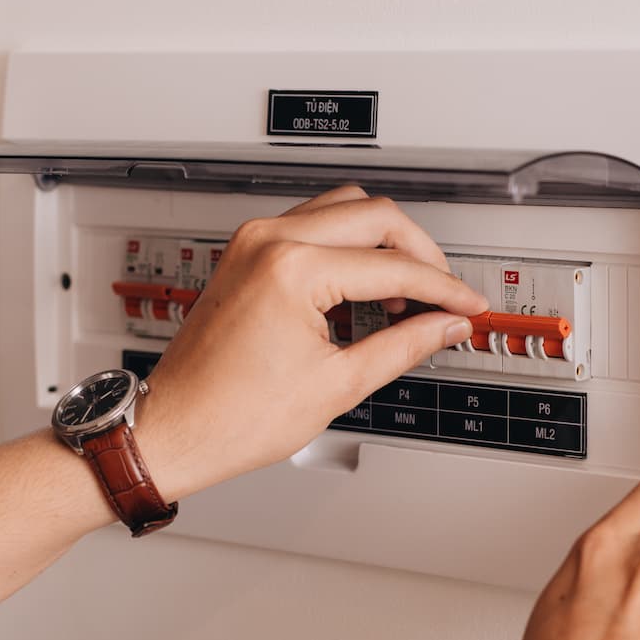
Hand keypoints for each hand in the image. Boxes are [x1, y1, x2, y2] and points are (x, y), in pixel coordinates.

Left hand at [137, 186, 487, 499]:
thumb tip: (443, 326)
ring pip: (343, 209)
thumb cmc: (231, 416)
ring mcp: (253, 242)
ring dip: (383, 243)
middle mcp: (269, 240)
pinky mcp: (245, 253)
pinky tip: (363, 289)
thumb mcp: (337, 385)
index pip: (392, 266)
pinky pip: (312, 226)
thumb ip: (403, 346)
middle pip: (374, 215)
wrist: (174, 429)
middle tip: (442, 296)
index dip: (442, 289)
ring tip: (403, 295)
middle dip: (420, 254)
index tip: (465, 305)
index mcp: (292, 269)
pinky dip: (347, 248)